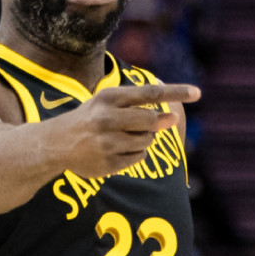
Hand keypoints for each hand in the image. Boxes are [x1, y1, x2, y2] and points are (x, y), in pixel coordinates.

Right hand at [56, 83, 198, 177]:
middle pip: (151, 121)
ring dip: (143, 140)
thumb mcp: (109, 104)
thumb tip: (174, 117)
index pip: (150, 93)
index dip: (176, 92)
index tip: (198, 93)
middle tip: (144, 125)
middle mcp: (106, 119)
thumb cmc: (90, 118)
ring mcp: (107, 143)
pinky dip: (135, 154)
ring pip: (146, 141)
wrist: (56, 143)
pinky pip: (139, 158)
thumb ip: (141, 107)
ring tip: (122, 137)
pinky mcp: (107, 163)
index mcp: (108, 98)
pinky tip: (116, 150)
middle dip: (154, 124)